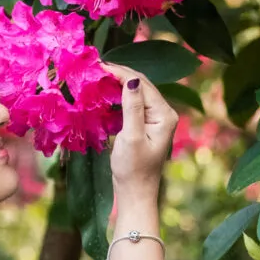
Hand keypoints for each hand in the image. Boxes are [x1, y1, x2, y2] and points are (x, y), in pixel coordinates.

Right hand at [100, 64, 177, 193]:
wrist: (135, 194)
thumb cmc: (133, 169)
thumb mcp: (131, 137)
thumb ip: (132, 108)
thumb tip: (131, 80)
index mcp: (164, 114)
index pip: (142, 84)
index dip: (121, 72)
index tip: (98, 65)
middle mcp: (163, 113)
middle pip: (140, 85)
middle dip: (118, 75)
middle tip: (94, 68)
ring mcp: (155, 119)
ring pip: (135, 93)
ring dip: (117, 84)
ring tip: (97, 77)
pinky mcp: (144, 125)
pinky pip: (131, 104)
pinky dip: (117, 97)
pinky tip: (104, 94)